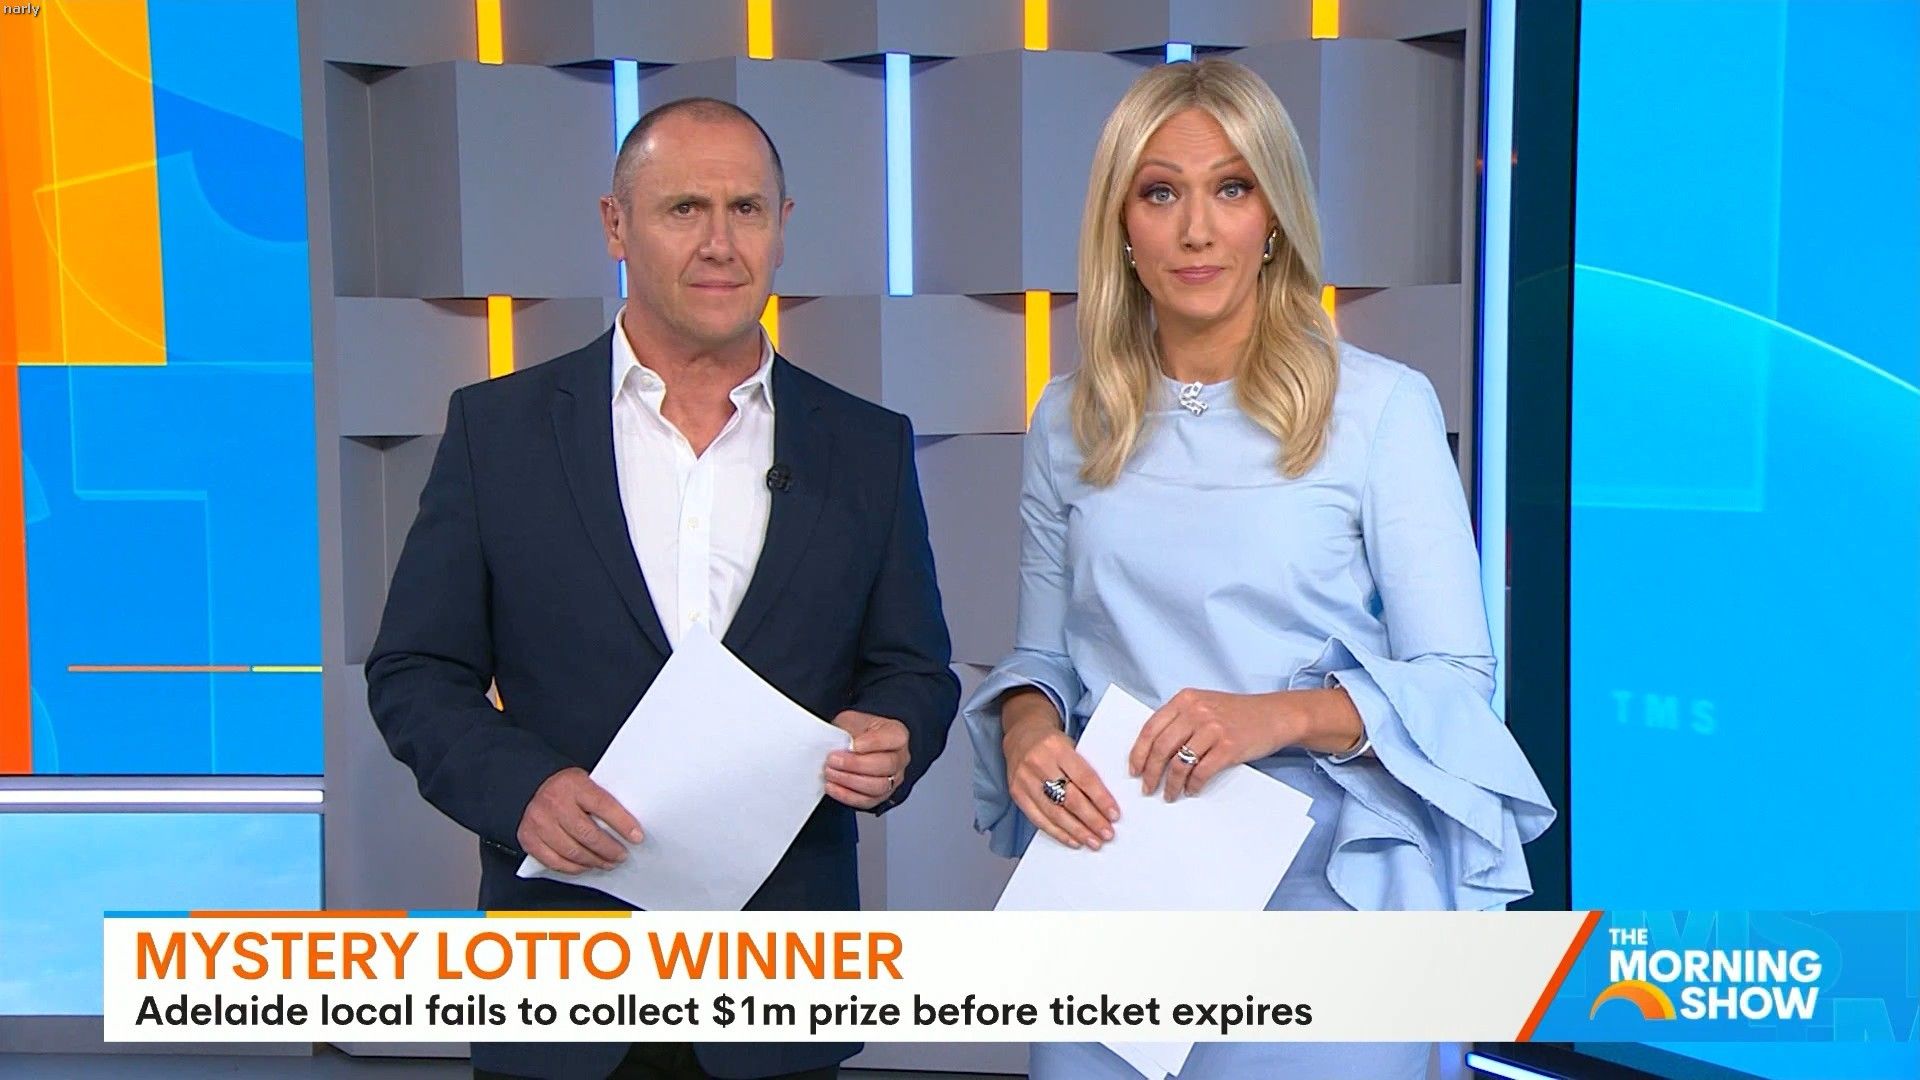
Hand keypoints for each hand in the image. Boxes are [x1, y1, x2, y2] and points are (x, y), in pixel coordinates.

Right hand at [517, 767, 643, 873]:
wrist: (532, 785)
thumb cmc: (567, 788)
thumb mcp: (587, 781)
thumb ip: (603, 799)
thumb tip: (629, 826)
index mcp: (573, 784)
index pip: (602, 805)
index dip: (622, 824)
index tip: (637, 837)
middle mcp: (554, 803)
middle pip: (587, 834)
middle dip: (609, 849)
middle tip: (622, 855)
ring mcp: (539, 822)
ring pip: (572, 851)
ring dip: (595, 861)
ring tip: (608, 862)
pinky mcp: (529, 838)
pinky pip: (555, 861)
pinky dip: (574, 867)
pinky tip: (586, 865)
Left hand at [825, 710, 910, 808]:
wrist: (854, 744)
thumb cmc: (857, 731)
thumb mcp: (851, 720)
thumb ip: (848, 731)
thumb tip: (837, 744)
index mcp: (897, 734)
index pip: (893, 739)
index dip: (872, 743)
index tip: (852, 745)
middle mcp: (899, 758)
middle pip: (886, 765)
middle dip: (856, 764)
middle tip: (834, 760)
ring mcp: (893, 779)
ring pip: (877, 786)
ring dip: (850, 781)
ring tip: (831, 773)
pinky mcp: (880, 796)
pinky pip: (867, 801)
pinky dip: (847, 795)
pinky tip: (832, 787)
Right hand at [1003, 702, 1119, 850]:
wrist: (1021, 735)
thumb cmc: (1052, 743)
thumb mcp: (1071, 745)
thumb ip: (1084, 770)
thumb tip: (1105, 803)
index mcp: (1057, 747)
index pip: (1084, 777)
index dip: (1101, 798)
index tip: (1114, 814)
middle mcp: (1039, 763)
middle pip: (1069, 798)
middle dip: (1091, 820)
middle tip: (1107, 833)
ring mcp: (1025, 780)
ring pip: (1054, 813)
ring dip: (1076, 831)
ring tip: (1093, 841)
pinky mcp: (1017, 794)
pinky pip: (1039, 819)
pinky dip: (1058, 833)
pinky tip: (1072, 840)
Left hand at [1129, 689, 1298, 801]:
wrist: (1274, 715)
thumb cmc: (1237, 713)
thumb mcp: (1204, 705)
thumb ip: (1180, 720)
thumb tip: (1153, 751)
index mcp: (1185, 699)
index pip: (1151, 728)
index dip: (1139, 752)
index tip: (1134, 769)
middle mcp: (1196, 711)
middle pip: (1161, 748)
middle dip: (1150, 772)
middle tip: (1147, 788)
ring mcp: (1212, 728)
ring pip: (1179, 763)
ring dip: (1170, 784)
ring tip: (1169, 794)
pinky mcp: (1228, 747)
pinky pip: (1201, 772)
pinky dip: (1193, 785)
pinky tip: (1191, 790)